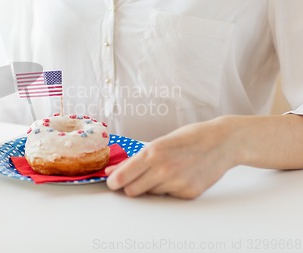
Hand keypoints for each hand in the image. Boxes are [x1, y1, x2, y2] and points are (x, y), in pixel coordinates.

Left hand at [106, 117, 237, 198]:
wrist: (223, 142)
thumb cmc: (190, 138)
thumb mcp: (160, 142)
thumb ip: (134, 160)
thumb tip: (111, 171)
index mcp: (153, 153)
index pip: (122, 177)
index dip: (114, 182)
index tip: (112, 182)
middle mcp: (164, 170)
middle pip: (132, 191)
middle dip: (131, 185)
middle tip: (138, 176)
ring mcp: (177, 183)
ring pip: (151, 193)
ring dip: (152, 186)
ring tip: (167, 170)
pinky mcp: (189, 193)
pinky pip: (168, 196)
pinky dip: (169, 189)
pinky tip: (180, 175)